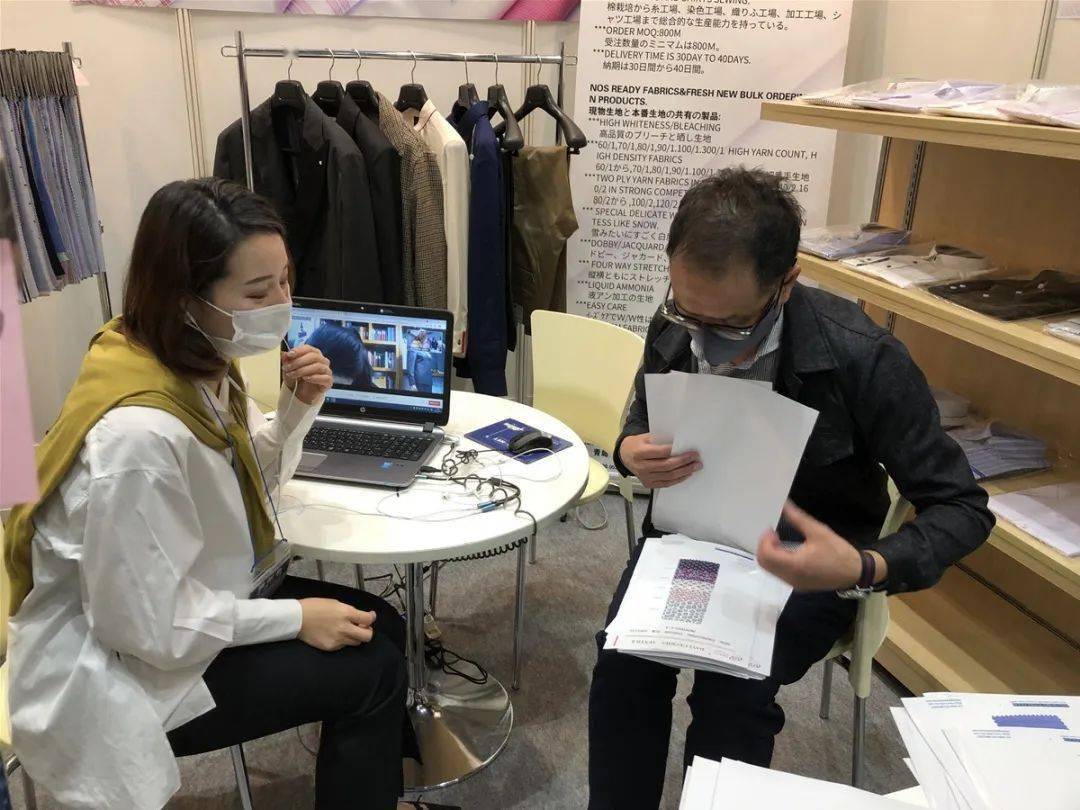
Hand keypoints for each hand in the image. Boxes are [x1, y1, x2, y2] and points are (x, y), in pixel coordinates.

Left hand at [282, 345, 331, 404]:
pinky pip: (325, 378)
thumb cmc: (296, 379)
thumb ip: (287, 360)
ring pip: (318, 366)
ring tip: (293, 375)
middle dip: (299, 362)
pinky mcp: (328, 381)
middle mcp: (322, 361)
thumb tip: (283, 353)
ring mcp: (327, 371)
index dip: (299, 351)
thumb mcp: (288, 369)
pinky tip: (306, 379)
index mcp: (313, 354)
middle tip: (287, 368)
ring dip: (303, 370)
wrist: (300, 394)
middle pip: (314, 356)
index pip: (308, 348)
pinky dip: (314, 377)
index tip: (289, 355)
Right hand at [297, 598, 375, 650]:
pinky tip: (335, 634)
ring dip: (355, 636)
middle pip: (367, 636)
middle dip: (368, 631)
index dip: (372, 617)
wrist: (297, 618)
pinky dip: (343, 640)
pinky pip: (343, 645)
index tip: (370, 616)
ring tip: (347, 630)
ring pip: (356, 642)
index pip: (368, 619)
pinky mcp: (330, 647)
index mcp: (346, 613)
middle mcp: (344, 628)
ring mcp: (337, 639)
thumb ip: (350, 611)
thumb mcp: (336, 603)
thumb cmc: (315, 606)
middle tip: (363, 627)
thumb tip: (361, 618)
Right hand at [618, 433, 700, 489]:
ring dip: (684, 471)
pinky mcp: (648, 484)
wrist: (624, 456)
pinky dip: (678, 479)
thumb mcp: (645, 437)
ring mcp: (644, 477)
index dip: (676, 451)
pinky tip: (686, 474)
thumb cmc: (636, 444)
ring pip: (668, 476)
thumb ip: (660, 440)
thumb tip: (680, 443)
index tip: (689, 450)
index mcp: (639, 452)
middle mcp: (641, 466)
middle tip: (695, 457)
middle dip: (684, 462)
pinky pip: (666, 483)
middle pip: (666, 466)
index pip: (660, 452)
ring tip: (695, 466)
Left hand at [756, 502, 884, 591]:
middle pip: (764, 564)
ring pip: (771, 570)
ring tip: (781, 541)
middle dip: (765, 547)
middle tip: (774, 534)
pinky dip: (778, 562)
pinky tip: (788, 551)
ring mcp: (794, 584)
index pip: (766, 556)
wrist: (855, 572)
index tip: (772, 529)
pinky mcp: (799, 585)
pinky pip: (780, 574)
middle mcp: (791, 578)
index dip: (764, 540)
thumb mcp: (818, 531)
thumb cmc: (838, 551)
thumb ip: (798, 519)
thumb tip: (784, 505)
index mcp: (795, 565)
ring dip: (771, 554)